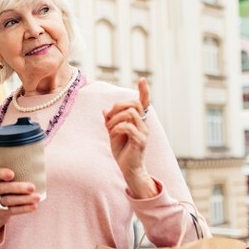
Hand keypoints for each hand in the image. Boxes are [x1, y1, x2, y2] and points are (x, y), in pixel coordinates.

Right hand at [0, 168, 39, 240]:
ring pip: (9, 200)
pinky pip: (13, 210)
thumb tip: (37, 168)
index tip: (12, 174)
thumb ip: (16, 175)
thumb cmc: (6, 191)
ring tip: (37, 197)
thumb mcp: (4, 181)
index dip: (3, 174)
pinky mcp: (1, 212)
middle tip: (32, 187)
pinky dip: (24, 208)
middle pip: (3, 188)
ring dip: (24, 199)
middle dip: (18, 187)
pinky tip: (34, 206)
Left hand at [103, 78, 156, 197]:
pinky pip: (128, 127)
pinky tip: (113, 134)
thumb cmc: (121, 150)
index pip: (144, 103)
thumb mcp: (113, 133)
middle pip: (133, 104)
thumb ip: (110, 121)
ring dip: (115, 119)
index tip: (142, 79)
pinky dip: (116, 128)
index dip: (144, 91)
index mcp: (138, 121)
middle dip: (117, 108)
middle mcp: (144, 124)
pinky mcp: (140, 141)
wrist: (127, 169)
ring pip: (130, 113)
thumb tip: (104, 110)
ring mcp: (144, 132)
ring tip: (110, 129)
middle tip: (108, 120)